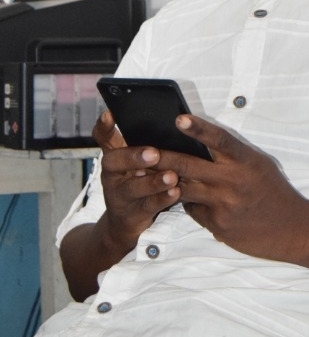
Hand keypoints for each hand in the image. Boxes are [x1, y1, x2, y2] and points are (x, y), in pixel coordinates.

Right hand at [92, 110, 181, 251]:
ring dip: (153, 182)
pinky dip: (162, 199)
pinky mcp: (131, 214)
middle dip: (133, 157)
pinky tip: (175, 192)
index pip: (103, 138)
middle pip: (114, 162)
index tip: (110, 114)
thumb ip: (144, 144)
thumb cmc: (137, 182)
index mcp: (114, 156)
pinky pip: (147, 206)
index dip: (104, 127)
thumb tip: (172, 121)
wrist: (125, 222)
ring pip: (132, 188)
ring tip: (172, 176)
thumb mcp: (135, 163)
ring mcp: (119, 196)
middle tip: (154, 153)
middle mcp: (112, 174)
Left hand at [153, 115, 308, 261]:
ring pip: (183, 189)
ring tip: (147, 175)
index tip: (178, 118)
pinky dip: (187, 203)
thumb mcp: (258, 166)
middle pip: (189, 166)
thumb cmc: (274, 193)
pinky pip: (193, 210)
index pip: (219, 139)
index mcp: (246, 161)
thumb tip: (201, 146)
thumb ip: (232, 157)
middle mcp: (234, 181)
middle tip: (142, 150)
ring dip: (165, 183)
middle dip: (162, 157)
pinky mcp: (219, 225)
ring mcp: (225, 204)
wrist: (293, 229)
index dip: (198, 128)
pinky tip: (185, 200)